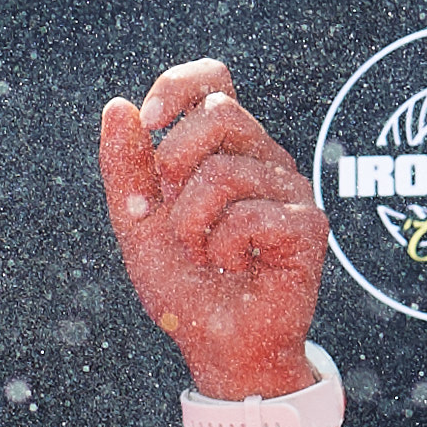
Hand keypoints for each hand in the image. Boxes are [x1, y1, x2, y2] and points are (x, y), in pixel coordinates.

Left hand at [96, 61, 325, 402]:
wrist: (217, 345)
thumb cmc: (184, 285)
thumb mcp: (137, 224)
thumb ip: (125, 168)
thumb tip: (118, 106)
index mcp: (225, 149)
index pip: (213, 80)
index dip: (178, 86)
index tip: (147, 122)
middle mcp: (263, 158)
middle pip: (220, 112)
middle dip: (174, 163)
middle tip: (173, 216)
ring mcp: (291, 190)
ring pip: (225, 172)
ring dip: (192, 224)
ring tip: (206, 254)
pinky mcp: (309, 226)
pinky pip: (249, 216)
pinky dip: (225, 248)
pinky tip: (235, 266)